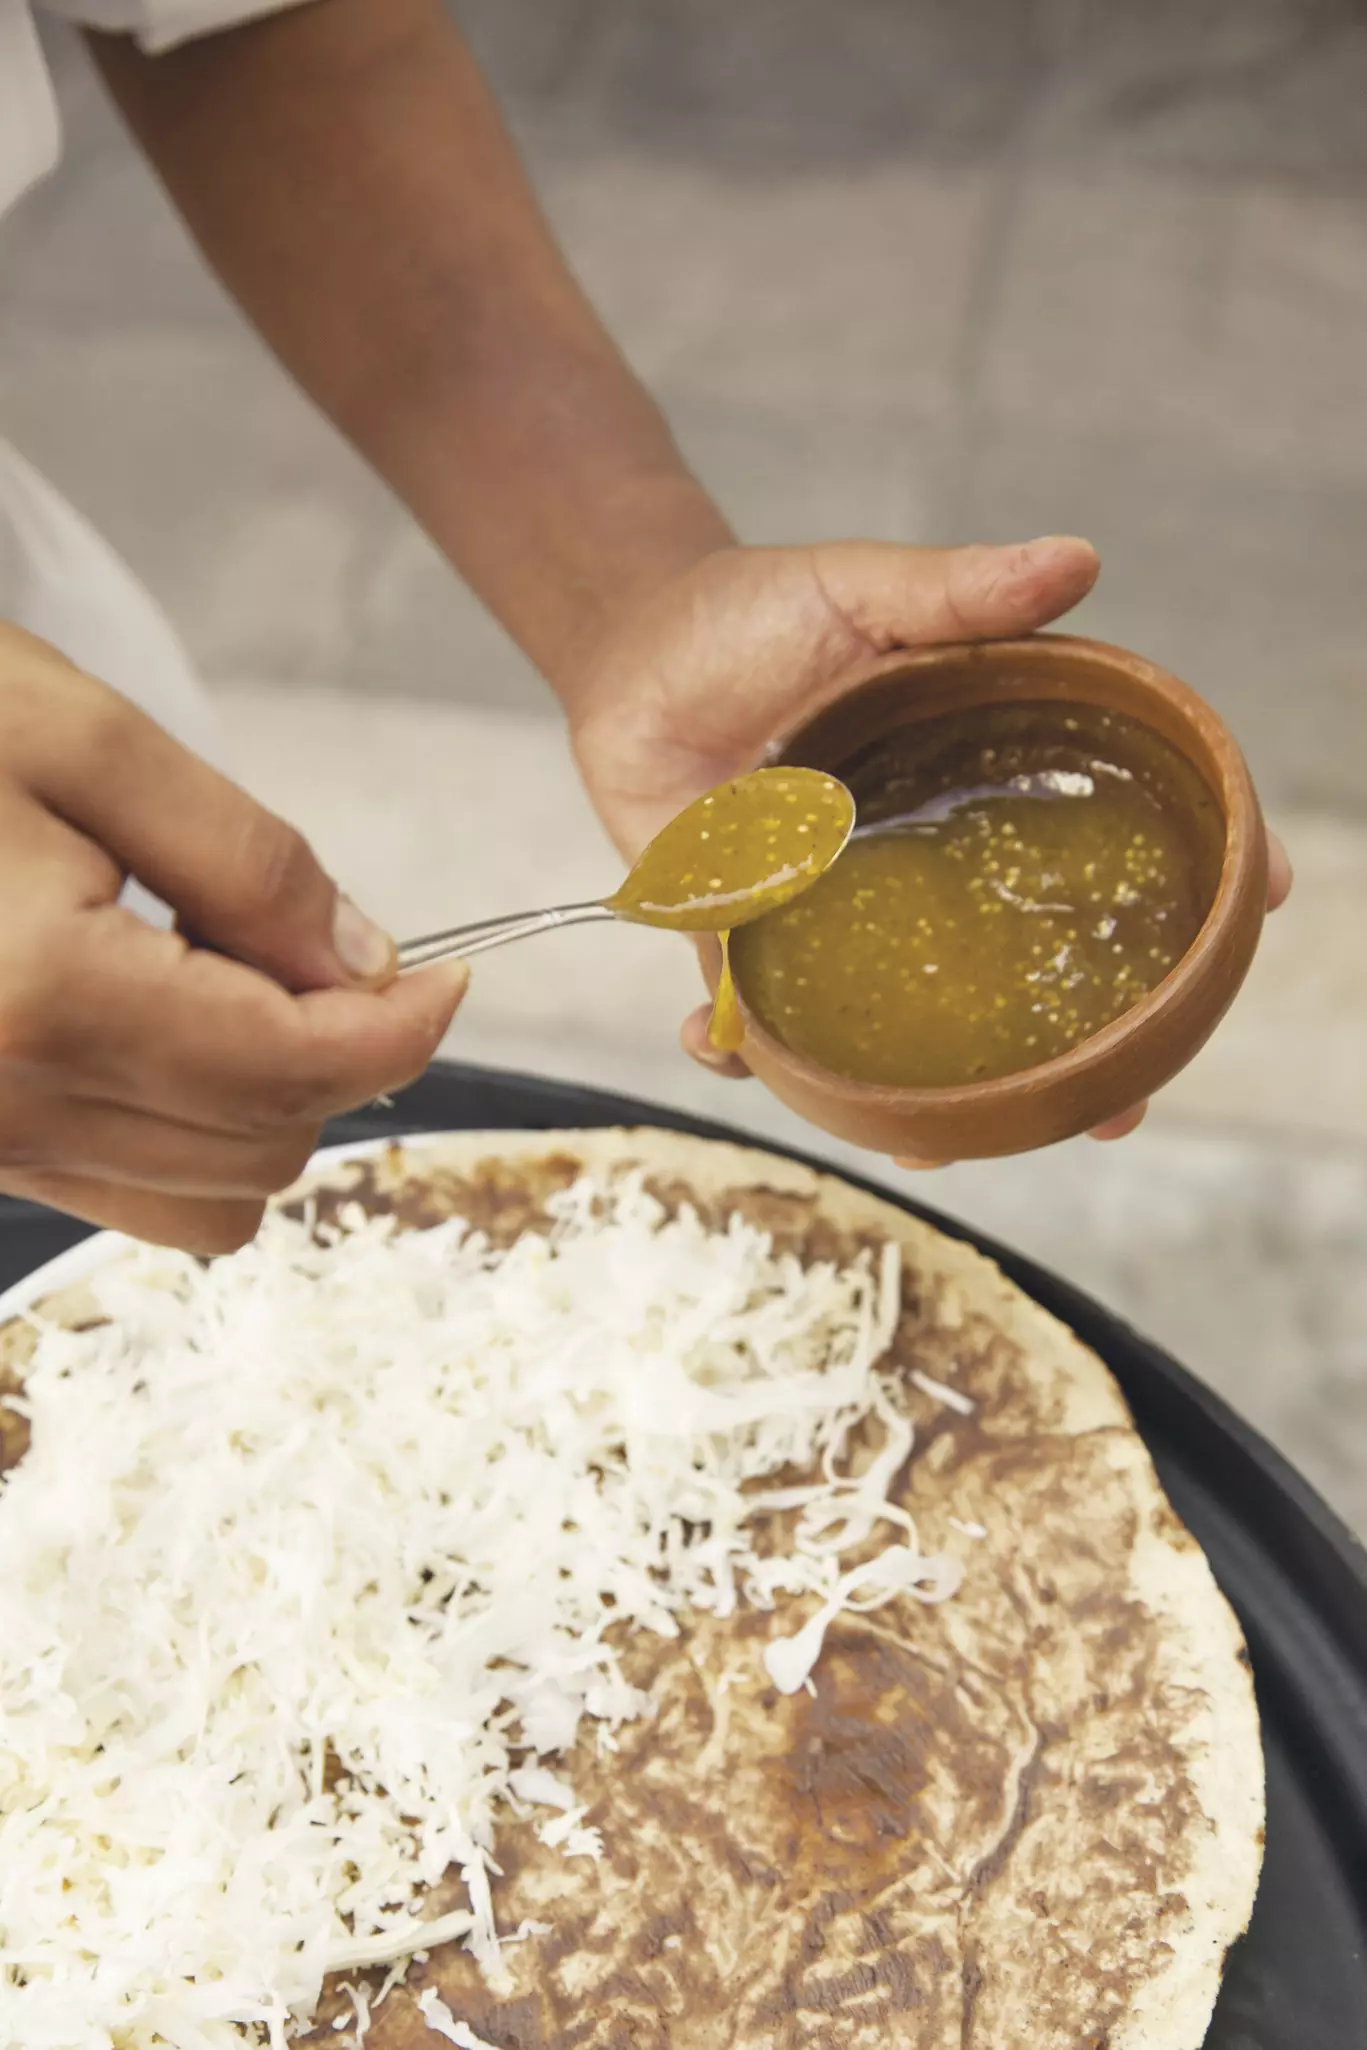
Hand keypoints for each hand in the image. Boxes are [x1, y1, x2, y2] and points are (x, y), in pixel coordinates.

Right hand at [0, 623, 466, 1250]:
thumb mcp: (82, 737)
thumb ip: (246, 860)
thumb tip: (366, 965)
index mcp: (43, 1001)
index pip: (296, 1069)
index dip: (404, 1027)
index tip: (452, 973)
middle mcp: (4, 1104)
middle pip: (268, 1144)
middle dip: (331, 1050)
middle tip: (296, 930)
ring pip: (210, 1196)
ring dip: (263, 1096)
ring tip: (207, 963)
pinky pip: (131, 1188)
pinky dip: (189, 1122)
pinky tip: (154, 1011)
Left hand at [568, 537, 1290, 1160]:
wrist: (631, 652)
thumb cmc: (754, 615)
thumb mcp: (859, 591)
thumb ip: (956, 592)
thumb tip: (1077, 560)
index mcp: (976, 786)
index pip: (1098, 837)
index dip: (1185, 877)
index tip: (1262, 899)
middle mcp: (922, 870)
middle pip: (1019, 974)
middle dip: (1078, 1056)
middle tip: (1121, 1108)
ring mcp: (837, 917)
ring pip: (898, 1033)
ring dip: (921, 1102)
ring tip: (941, 1146)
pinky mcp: (743, 940)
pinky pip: (752, 1018)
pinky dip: (736, 1045)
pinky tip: (722, 1044)